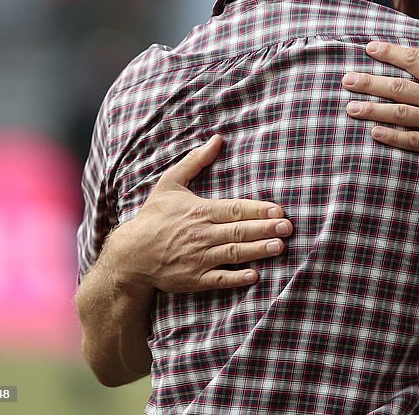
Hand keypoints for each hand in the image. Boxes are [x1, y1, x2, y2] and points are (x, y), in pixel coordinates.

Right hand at [109, 135, 293, 292]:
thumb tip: (217, 139)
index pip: (234, 210)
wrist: (130, 254)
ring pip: (233, 253)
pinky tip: (255, 275)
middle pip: (239, 231)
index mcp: (199, 211)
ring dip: (258, 250)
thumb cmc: (153, 216)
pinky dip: (236, 278)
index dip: (257, 210)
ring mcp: (198, 258)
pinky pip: (219, 279)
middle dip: (265, 229)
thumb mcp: (169, 183)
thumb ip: (195, 161)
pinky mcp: (193, 279)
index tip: (278, 209)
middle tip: (289, 227)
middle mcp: (201, 235)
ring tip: (280, 247)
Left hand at [342, 24, 418, 164]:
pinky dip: (391, 137)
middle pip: (397, 88)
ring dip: (372, 111)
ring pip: (399, 115)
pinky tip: (374, 133)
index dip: (389, 52)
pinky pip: (412, 142)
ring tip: (350, 107)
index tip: (369, 48)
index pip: (414, 60)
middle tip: (346, 79)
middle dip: (368, 82)